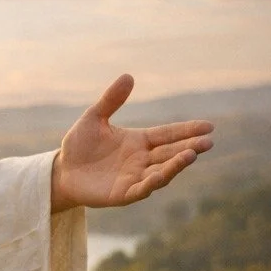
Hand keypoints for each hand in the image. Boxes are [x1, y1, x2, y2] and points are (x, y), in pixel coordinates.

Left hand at [50, 74, 213, 212]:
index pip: (168, 134)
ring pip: (162, 171)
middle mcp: (142, 160)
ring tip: (191, 155)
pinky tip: (162, 175)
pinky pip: (142, 189)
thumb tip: (128, 76)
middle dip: (189, 147)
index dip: (187, 130)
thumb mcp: (93, 119)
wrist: (62, 171)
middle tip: (208, 141)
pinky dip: (152, 182)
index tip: (208, 126)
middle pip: (170, 153)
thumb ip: (111, 100)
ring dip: (176, 165)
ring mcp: (135, 178)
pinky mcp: (124, 194)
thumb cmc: (79, 145)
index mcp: (139, 141)